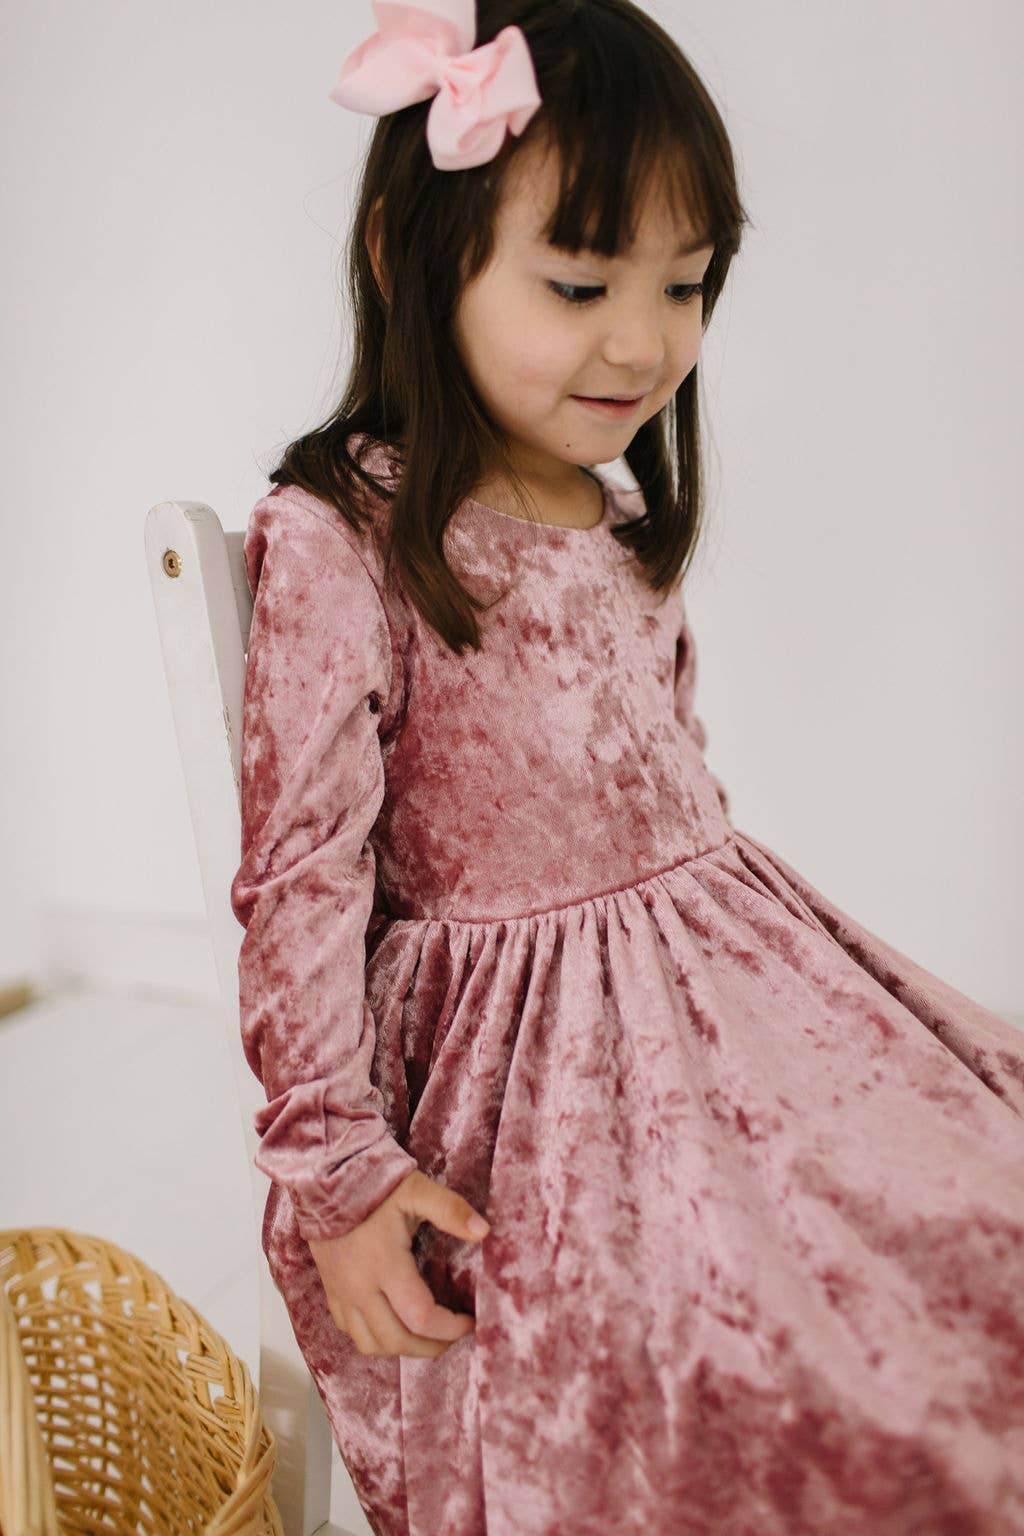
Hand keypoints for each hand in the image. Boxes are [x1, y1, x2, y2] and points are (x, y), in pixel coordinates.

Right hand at [306, 1169, 490, 1358]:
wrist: (324, 1177)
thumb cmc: (374, 1185)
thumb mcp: (416, 1190)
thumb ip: (450, 1210)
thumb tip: (485, 1231)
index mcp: (384, 1265)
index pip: (421, 1318)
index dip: (450, 1329)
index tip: (469, 1322)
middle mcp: (360, 1288)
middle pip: (396, 1341)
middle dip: (430, 1347)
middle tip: (453, 1336)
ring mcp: (341, 1293)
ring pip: (369, 1344)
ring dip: (401, 1348)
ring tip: (426, 1336)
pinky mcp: (330, 1291)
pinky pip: (350, 1331)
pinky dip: (374, 1338)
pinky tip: (392, 1323)